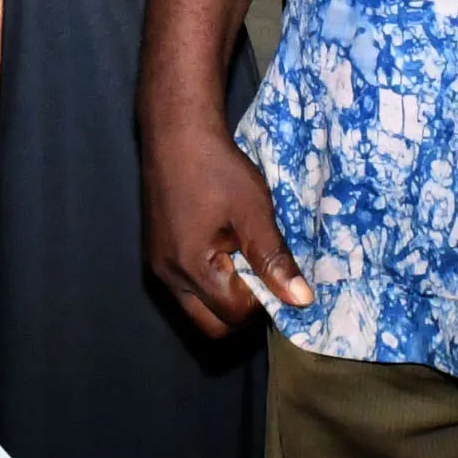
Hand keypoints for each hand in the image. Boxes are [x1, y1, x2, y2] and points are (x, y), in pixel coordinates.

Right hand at [140, 107, 312, 340]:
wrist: (176, 131)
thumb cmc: (216, 167)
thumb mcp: (254, 212)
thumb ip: (275, 260)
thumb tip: (302, 300)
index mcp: (191, 267)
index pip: (233, 316)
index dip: (263, 303)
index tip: (277, 274)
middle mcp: (168, 275)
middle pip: (210, 325)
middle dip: (241, 314)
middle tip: (263, 280)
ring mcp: (158, 266)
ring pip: (195, 309)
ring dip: (224, 299)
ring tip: (244, 262)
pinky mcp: (156, 254)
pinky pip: (185, 288)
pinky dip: (209, 284)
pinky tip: (224, 252)